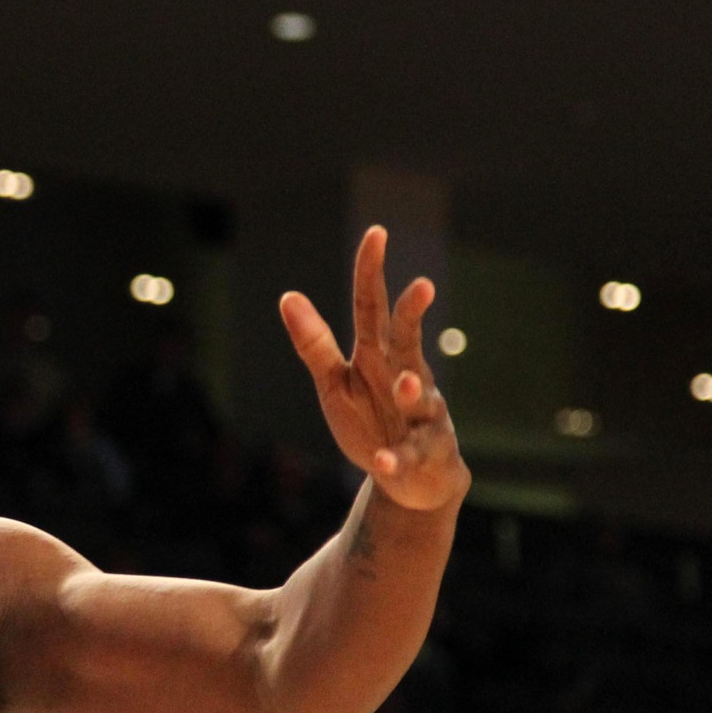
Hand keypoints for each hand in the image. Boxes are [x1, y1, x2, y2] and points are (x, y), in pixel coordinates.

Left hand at [281, 226, 469, 511]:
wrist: (412, 479)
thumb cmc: (371, 419)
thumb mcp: (335, 382)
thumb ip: (314, 344)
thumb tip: (288, 295)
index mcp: (378, 355)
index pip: (373, 307)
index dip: (372, 272)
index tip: (376, 233)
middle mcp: (405, 376)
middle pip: (408, 340)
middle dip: (414, 315)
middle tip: (423, 286)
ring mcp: (420, 414)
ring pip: (419, 397)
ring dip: (412, 390)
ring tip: (403, 382)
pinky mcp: (423, 453)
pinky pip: (408, 455)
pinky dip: (396, 459)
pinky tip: (382, 462)